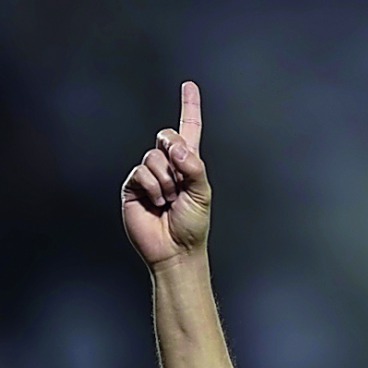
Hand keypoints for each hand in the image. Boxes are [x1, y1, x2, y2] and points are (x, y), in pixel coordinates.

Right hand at [121, 81, 210, 269]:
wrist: (175, 249)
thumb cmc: (193, 224)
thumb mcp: (202, 193)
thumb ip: (193, 166)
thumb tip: (174, 146)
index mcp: (188, 163)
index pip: (189, 129)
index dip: (189, 107)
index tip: (189, 85)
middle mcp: (167, 164)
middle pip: (166, 136)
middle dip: (175, 156)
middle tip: (180, 184)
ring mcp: (148, 174)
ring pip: (153, 157)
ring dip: (166, 181)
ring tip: (169, 201)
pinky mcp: (132, 185)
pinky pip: (140, 172)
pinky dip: (153, 188)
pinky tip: (156, 203)